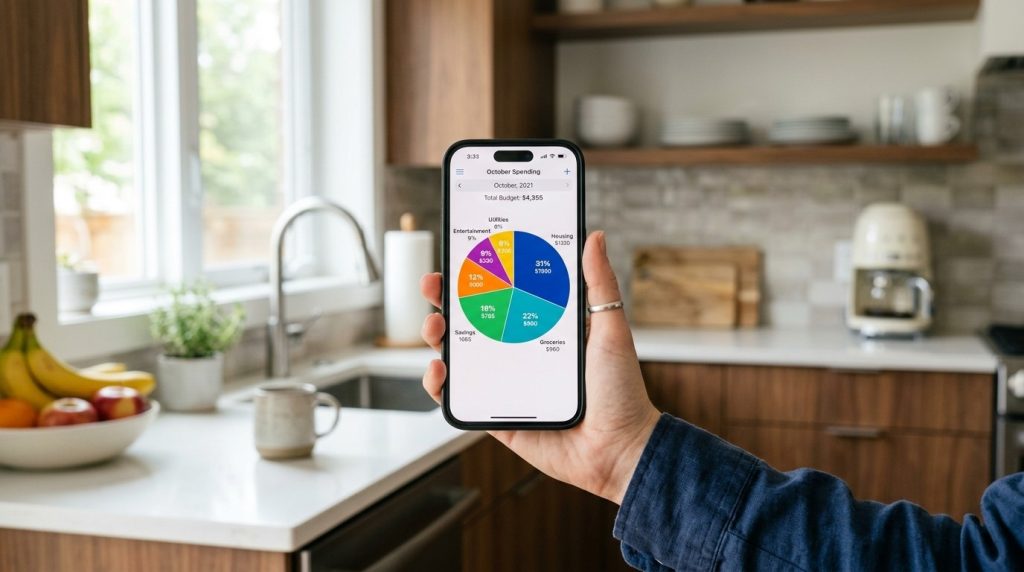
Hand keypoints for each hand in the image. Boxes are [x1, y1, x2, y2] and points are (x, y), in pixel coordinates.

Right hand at [420, 231, 659, 503]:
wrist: (620, 449)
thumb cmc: (622, 391)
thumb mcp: (610, 329)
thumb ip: (599, 284)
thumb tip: (594, 236)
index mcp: (543, 327)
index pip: (503, 294)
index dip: (478, 275)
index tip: (461, 255)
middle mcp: (520, 352)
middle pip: (472, 321)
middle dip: (445, 301)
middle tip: (433, 286)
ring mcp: (506, 384)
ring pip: (460, 356)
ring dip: (437, 338)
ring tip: (434, 327)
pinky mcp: (497, 416)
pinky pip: (461, 399)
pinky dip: (441, 386)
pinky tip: (439, 371)